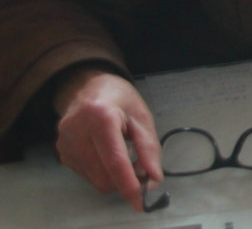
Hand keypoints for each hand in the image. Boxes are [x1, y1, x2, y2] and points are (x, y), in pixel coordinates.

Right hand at [52, 67, 161, 211]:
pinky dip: (103, 172)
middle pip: (104, 175)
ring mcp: (64, 144)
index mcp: (99, 116)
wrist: (88, 87)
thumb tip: (153, 179)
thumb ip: (149, 149)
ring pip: (96, 180)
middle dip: (126, 180)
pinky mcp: (61, 154)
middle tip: (142, 169)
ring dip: (115, 177)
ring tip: (125, 155)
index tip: (141, 201)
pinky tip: (108, 153)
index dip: (129, 184)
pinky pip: (88, 175)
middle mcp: (75, 131)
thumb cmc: (120, 99)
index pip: (114, 160)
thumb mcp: (142, 117)